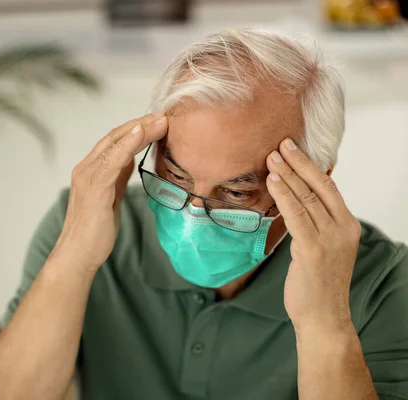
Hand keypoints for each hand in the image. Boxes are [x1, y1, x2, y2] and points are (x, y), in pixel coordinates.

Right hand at [53, 113, 167, 271]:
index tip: (159, 122)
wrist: (78, 255)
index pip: (114, 141)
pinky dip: (128, 144)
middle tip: (165, 115)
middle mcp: (86, 168)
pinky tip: (141, 132)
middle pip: (115, 136)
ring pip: (115, 143)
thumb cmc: (94, 232)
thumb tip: (130, 160)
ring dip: (140, 129)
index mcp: (90, 170)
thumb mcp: (110, 197)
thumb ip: (117, 177)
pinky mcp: (95, 187)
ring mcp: (88, 176)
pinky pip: (113, 160)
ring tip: (161, 121)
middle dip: (141, 123)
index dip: (137, 129)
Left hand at [266, 138, 360, 332]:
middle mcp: (342, 229)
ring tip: (271, 158)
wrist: (323, 317)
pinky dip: (284, 197)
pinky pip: (297, 216)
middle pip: (319, 187)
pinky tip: (273, 182)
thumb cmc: (317, 284)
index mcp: (347, 226)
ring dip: (287, 175)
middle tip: (280, 144)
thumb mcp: (321, 248)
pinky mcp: (313, 250)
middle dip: (298, 163)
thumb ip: (313, 224)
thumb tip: (295, 201)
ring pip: (307, 199)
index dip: (310, 166)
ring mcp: (329, 239)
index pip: (329, 187)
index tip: (294, 149)